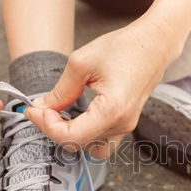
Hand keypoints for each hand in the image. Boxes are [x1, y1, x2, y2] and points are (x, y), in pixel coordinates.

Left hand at [25, 16, 181, 157]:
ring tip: (58, 115)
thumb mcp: (81, 63)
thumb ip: (60, 90)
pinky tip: (74, 116)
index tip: (35, 110)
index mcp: (112, 110)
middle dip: (54, 129)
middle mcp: (122, 124)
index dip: (47, 126)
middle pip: (78, 144)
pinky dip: (84, 133)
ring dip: (70, 135)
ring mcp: (126, 125)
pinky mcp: (126, 122)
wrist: (155, 43)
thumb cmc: (125, 47)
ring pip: (90, 147)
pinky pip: (102, 140)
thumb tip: (43, 106)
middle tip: (41, 109)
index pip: (71, 136)